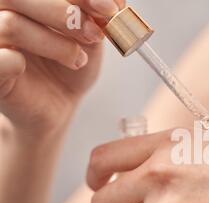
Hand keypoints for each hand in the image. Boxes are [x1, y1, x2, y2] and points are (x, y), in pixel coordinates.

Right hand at [0, 0, 124, 135]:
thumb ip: (96, 16)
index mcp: (26, 1)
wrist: (58, 104)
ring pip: (12, 25)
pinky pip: (2, 59)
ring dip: (57, 45)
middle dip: (65, 14)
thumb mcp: (90, 36)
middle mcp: (2, 12)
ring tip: (77, 60)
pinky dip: (18, 63)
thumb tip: (116, 3)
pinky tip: (30, 69)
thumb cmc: (70, 65)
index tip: (109, 8)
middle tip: (94, 35)